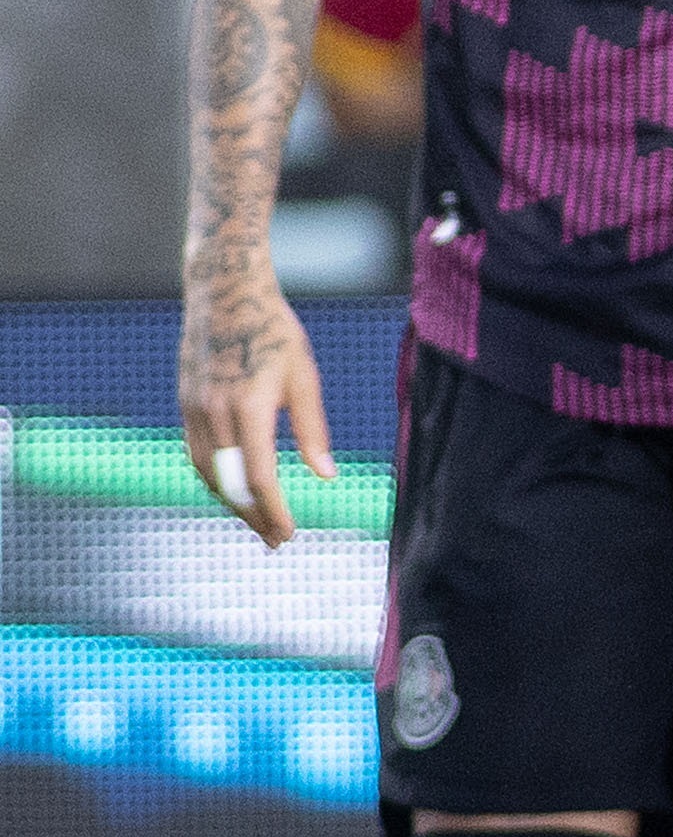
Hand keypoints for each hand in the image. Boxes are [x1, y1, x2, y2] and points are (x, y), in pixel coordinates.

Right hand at [178, 278, 336, 547]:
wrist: (224, 295)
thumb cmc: (274, 333)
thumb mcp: (304, 377)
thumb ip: (312, 429)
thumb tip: (326, 476)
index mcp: (249, 407)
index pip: (259, 476)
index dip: (273, 510)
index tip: (288, 534)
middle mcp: (215, 414)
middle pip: (230, 484)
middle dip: (253, 517)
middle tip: (276, 541)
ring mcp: (193, 411)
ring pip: (208, 474)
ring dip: (231, 503)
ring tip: (258, 522)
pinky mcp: (184, 405)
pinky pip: (196, 455)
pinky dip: (214, 480)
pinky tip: (233, 490)